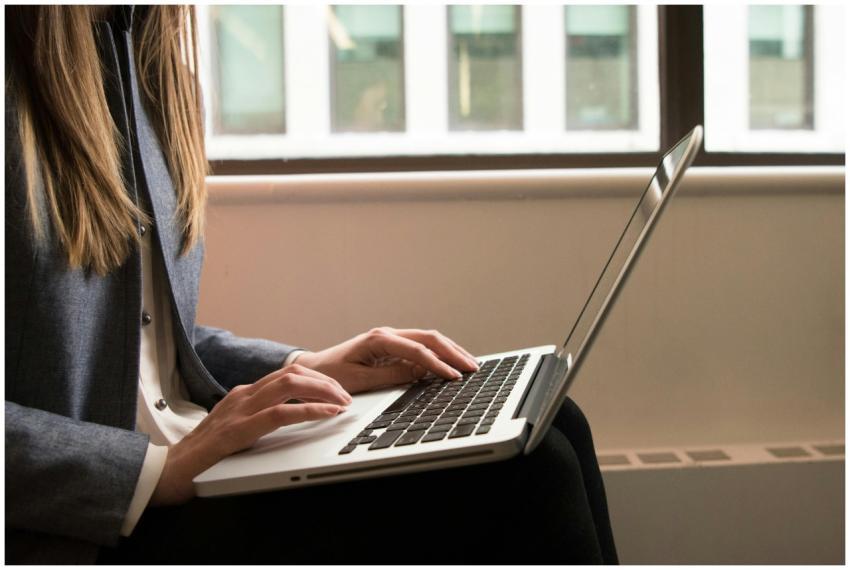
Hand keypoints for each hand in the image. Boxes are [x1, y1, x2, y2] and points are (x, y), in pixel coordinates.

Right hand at [150, 364, 351, 505]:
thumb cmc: (203, 457)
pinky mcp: (238, 430)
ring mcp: (239, 410)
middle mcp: (243, 395)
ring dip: (323, 391)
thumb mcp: (238, 430)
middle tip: (347, 396)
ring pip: (290, 384)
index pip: (288, 374)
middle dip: (326, 381)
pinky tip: (327, 415)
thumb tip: (294, 417)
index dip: (318, 379)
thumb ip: (260, 419)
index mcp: (244, 394)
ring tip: (342, 403)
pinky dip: (310, 411)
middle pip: (293, 372)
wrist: (166, 473)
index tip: (338, 391)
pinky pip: (281, 413)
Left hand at [295, 327, 478, 393]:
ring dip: (450, 351)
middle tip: (472, 367)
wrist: (313, 369)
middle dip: (453, 352)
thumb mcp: (360, 380)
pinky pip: (421, 347)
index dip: (438, 363)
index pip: (417, 349)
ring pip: (428, 340)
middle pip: (429, 338)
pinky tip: (452, 363)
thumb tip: (419, 374)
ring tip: (469, 364)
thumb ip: (390, 376)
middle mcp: (387, 334)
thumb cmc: (331, 374)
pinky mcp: (392, 347)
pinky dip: (439, 354)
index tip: (453, 376)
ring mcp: (391, 339)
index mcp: (379, 339)